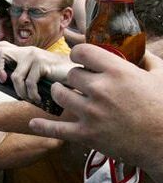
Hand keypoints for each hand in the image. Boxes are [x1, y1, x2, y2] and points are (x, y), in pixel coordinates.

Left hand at [0, 42, 75, 103]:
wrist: (76, 74)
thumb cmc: (54, 76)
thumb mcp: (35, 73)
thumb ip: (22, 73)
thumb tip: (5, 83)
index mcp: (24, 52)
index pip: (3, 45)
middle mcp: (27, 51)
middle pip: (1, 53)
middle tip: (2, 81)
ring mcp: (34, 56)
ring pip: (15, 76)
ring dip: (20, 92)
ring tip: (28, 97)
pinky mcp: (42, 64)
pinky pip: (28, 83)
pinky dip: (31, 95)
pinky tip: (37, 98)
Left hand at [29, 45, 162, 168]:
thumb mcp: (160, 77)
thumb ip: (146, 59)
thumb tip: (138, 47)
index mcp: (118, 72)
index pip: (83, 52)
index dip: (79, 54)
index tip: (80, 59)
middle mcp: (100, 90)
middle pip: (70, 75)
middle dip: (74, 77)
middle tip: (80, 83)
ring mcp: (90, 113)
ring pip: (59, 95)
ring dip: (60, 93)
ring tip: (64, 94)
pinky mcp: (85, 134)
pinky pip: (56, 129)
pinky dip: (42, 126)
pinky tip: (32, 123)